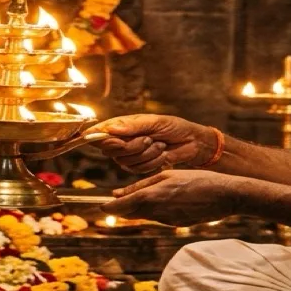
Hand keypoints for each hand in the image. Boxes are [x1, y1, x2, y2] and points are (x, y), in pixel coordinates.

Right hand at [91, 115, 219, 172]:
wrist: (191, 143)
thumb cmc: (174, 127)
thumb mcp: (155, 121)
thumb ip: (132, 126)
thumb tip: (111, 129)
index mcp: (123, 125)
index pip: (100, 131)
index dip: (98, 137)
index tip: (110, 139)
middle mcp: (122, 139)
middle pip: (111, 150)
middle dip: (132, 146)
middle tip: (149, 139)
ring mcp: (130, 154)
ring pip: (124, 161)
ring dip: (145, 154)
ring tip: (160, 145)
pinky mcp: (139, 166)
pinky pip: (136, 170)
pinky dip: (152, 162)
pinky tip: (162, 155)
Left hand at [101, 170, 238, 224]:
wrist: (225, 195)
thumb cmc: (197, 179)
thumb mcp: (167, 175)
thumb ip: (141, 185)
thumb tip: (117, 193)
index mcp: (152, 196)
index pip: (121, 207)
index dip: (108, 207)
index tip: (99, 205)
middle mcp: (157, 212)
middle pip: (131, 213)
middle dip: (122, 208)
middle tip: (115, 200)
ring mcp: (167, 221)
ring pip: (145, 215)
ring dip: (140, 207)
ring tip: (146, 194)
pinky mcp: (176, 225)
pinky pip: (160, 218)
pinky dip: (157, 210)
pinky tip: (168, 200)